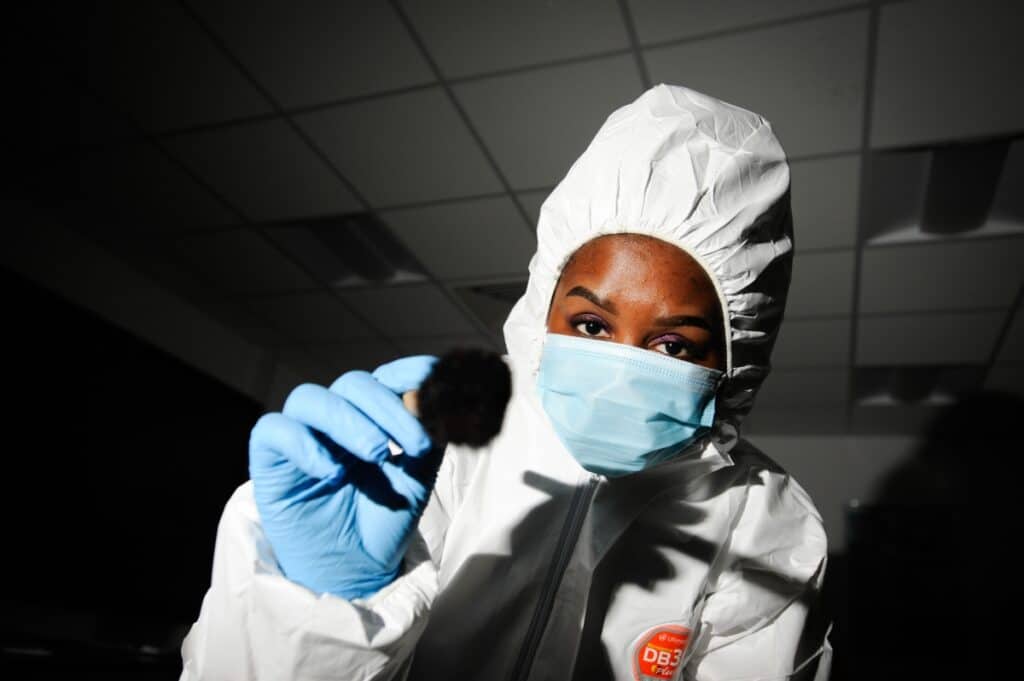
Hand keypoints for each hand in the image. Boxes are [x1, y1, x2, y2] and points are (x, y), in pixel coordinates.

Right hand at [248, 356, 439, 599]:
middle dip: (388, 408)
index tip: (435, 381)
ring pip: (311, 399)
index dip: (408, 372)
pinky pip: (273, 430)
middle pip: (352, 385)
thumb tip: (440, 398)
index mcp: (371, 416)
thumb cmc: (384, 520)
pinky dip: (302, 444)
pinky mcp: (269, 460)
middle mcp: (334, 418)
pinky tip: (332, 473)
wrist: (356, 570)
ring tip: (377, 454)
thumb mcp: (418, 479)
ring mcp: (300, 434)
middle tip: (415, 445)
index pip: (385, 378)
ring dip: (348, 420)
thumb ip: (428, 438)